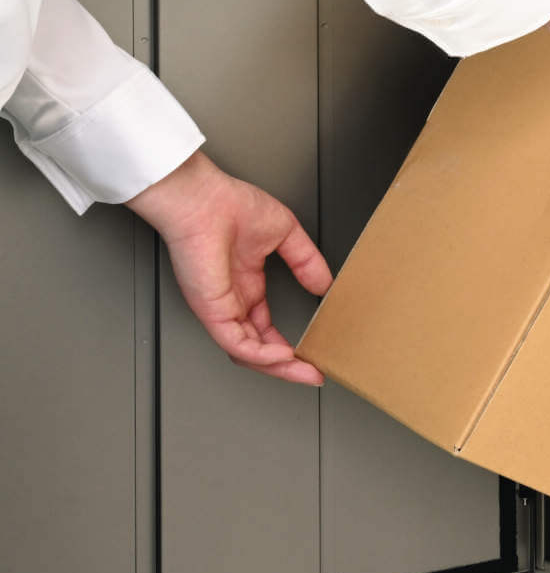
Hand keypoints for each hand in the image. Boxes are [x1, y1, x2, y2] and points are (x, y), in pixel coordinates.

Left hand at [126, 150, 331, 385]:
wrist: (202, 198)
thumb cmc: (228, 205)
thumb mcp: (285, 235)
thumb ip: (306, 262)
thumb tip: (325, 285)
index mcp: (244, 285)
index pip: (265, 328)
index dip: (289, 345)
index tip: (312, 355)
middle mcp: (231, 302)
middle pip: (258, 349)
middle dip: (287, 367)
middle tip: (312, 375)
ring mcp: (220, 309)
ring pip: (248, 353)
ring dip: (278, 367)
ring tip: (304, 372)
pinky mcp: (212, 311)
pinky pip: (237, 344)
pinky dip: (261, 355)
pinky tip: (284, 356)